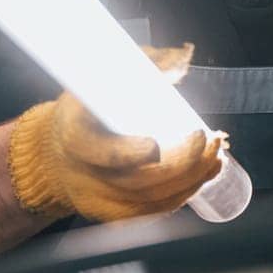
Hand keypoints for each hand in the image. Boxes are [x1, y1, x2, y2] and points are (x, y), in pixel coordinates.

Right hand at [6, 44, 224, 221]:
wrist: (57, 152)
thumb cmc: (88, 109)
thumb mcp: (104, 76)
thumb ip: (144, 64)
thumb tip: (180, 59)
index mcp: (74, 136)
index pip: (98, 152)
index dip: (127, 153)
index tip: (155, 145)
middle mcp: (83, 174)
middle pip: (134, 180)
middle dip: (178, 163)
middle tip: (206, 140)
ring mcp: (97, 198)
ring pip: (148, 200)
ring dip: (190, 179)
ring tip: (215, 155)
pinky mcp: (112, 212)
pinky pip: (151, 212)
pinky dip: (182, 195)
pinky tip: (205, 175)